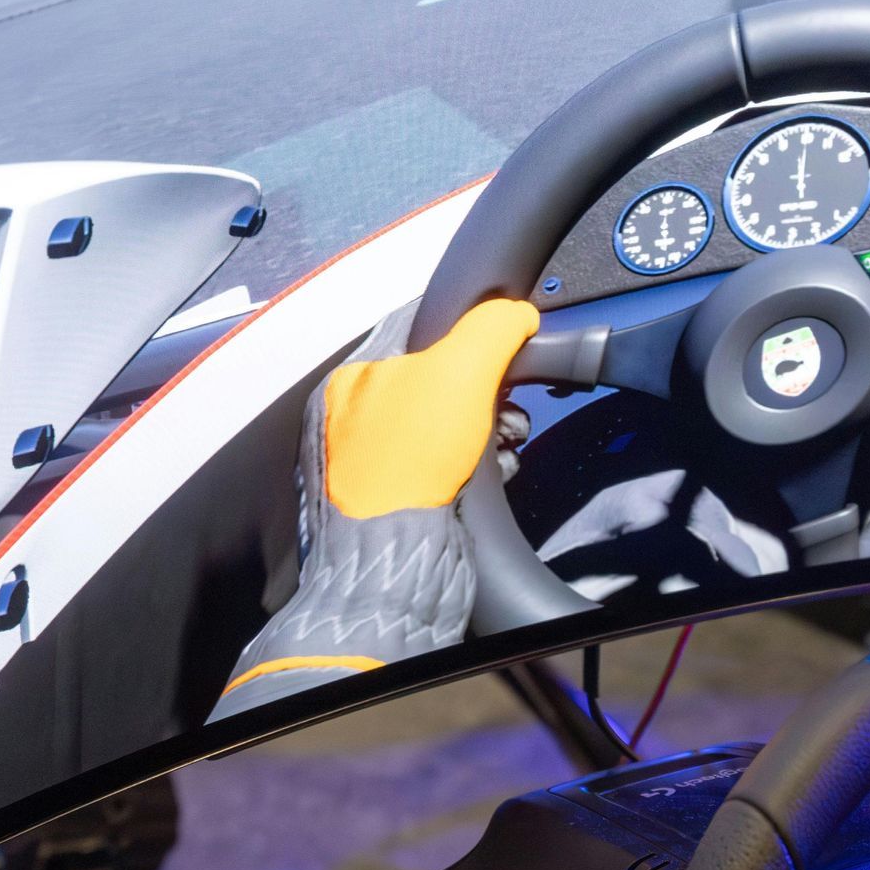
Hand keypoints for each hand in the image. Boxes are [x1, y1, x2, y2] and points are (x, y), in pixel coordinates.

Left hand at [323, 296, 537, 518]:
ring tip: (507, 442)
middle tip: (508, 406)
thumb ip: (492, 328)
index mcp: (352, 378)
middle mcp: (356, 421)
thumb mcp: (460, 370)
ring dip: (489, 432)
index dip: (466, 329)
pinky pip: (447, 471)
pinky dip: (478, 468)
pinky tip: (494, 471)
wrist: (395, 555)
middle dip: (486, 392)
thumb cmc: (409, 461)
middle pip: (437, 382)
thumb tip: (517, 313)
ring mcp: (375, 467)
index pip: (415, 329)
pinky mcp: (400, 505)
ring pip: (446, 429)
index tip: (501, 339)